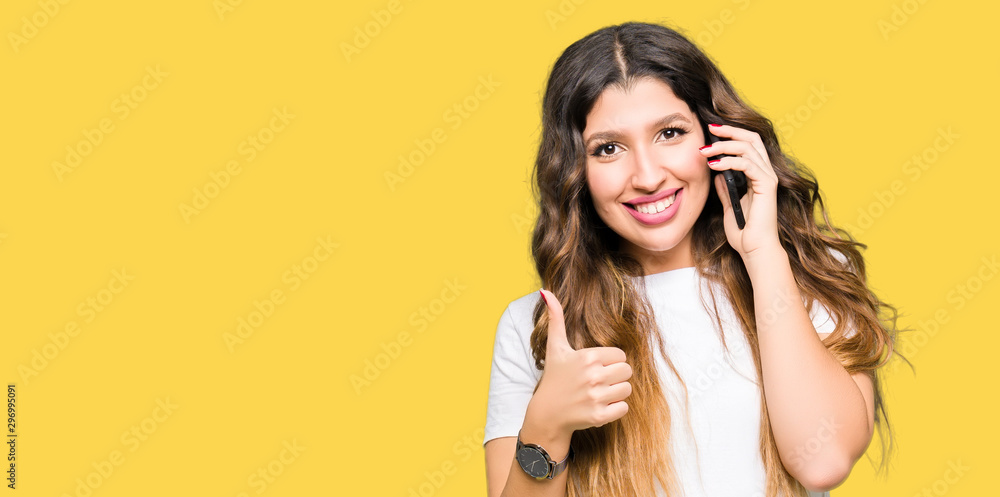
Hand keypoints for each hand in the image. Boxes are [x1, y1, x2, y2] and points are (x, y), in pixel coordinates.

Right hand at [526, 289, 632, 435]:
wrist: (548, 413)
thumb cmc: (555, 378)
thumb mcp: (555, 347)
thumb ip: (555, 318)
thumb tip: (545, 291)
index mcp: (586, 357)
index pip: (620, 355)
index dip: (610, 361)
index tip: (596, 367)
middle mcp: (592, 376)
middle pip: (627, 371)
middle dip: (616, 376)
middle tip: (600, 381)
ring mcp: (596, 397)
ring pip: (627, 389)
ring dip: (617, 392)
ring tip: (600, 393)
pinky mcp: (599, 416)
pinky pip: (624, 408)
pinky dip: (615, 408)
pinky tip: (600, 405)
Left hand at [700, 124, 781, 258]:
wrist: (754, 250)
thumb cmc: (744, 232)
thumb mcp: (729, 205)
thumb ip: (725, 188)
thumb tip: (717, 173)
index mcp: (758, 176)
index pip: (748, 145)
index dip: (732, 134)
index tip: (711, 131)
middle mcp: (766, 173)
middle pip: (751, 139)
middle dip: (730, 131)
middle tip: (710, 128)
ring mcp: (768, 178)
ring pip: (748, 148)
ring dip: (724, 146)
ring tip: (705, 150)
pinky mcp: (767, 186)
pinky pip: (748, 165)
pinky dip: (730, 161)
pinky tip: (714, 165)